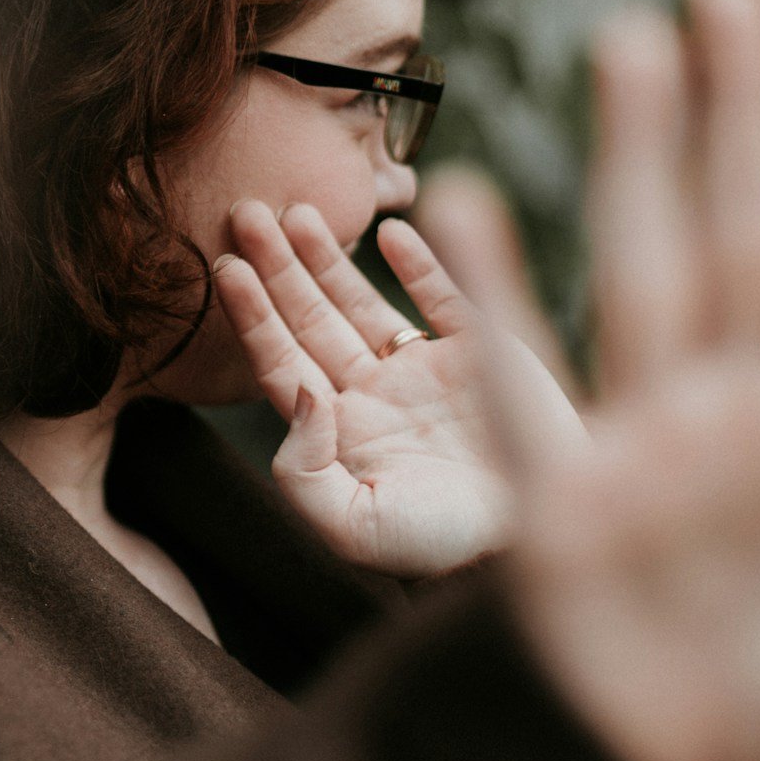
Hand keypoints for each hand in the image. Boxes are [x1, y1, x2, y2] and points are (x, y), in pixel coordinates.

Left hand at [209, 197, 586, 576]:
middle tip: (245, 211)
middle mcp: (374, 395)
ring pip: (364, 302)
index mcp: (339, 433)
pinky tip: (390, 231)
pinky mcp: (482, 353)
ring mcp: (426, 372)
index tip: (226, 266)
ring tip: (295, 211)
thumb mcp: (353, 528)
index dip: (252, 314)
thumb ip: (304, 470)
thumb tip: (294, 390)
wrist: (533, 546)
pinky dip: (419, 264)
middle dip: (277, 267)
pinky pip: (443, 299)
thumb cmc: (439, 549)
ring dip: (329, 258)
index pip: (282, 361)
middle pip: (311, 319)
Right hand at [425, 0, 759, 760]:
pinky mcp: (557, 497)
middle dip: (741, 113)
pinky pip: (518, 381)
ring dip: (638, 159)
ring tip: (632, 38)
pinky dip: (492, 296)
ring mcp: (641, 440)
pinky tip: (467, 201)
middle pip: (746, 232)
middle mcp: (733, 409)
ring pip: (643, 269)